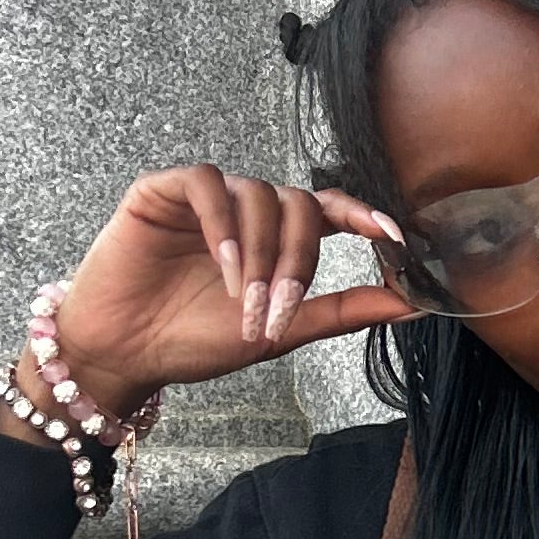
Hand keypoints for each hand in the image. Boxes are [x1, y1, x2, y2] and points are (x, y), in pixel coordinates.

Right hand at [18, 169, 418, 418]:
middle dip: (297, 260)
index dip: (364, 216)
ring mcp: (206, 198)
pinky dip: (223, 224)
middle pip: (299, 205)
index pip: (330, 210)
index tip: (393, 237)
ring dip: (260, 252)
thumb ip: (342, 311)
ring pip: (258, 196)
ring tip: (242, 299)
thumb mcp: (280, 331)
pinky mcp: (162, 190)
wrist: (124, 353)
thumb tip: (413, 302)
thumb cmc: (195, 341)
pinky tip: (222, 264)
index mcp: (277, 238)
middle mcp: (246, 211)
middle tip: (277, 309)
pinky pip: (208, 184)